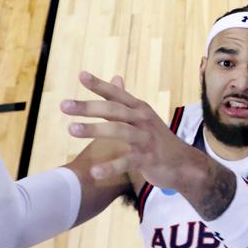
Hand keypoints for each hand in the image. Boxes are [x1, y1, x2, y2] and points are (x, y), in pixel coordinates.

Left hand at [61, 73, 195, 189]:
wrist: (184, 163)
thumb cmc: (157, 139)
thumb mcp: (142, 117)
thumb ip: (125, 100)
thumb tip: (115, 78)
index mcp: (139, 108)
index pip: (116, 94)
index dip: (99, 85)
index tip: (81, 75)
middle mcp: (142, 119)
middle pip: (113, 110)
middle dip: (88, 107)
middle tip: (64, 105)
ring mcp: (146, 139)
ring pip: (118, 131)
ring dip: (94, 129)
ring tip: (71, 129)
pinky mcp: (148, 159)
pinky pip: (127, 161)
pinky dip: (111, 166)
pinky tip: (94, 172)